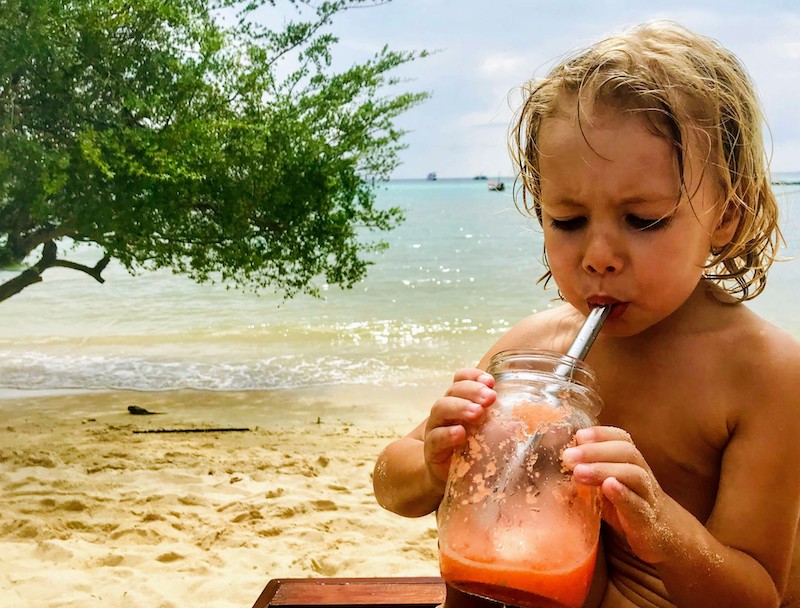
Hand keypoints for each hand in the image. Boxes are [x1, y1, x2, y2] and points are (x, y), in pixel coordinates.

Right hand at [423, 368, 494, 487]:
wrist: (446, 474)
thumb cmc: (472, 448)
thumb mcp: (487, 430)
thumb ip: (502, 418)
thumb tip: (538, 415)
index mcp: (459, 400)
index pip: (461, 379)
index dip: (473, 376)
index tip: (491, 381)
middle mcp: (445, 410)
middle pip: (453, 390)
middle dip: (472, 390)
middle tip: (490, 397)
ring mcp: (435, 428)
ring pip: (441, 409)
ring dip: (460, 407)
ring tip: (477, 412)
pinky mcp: (432, 449)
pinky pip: (435, 438)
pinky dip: (447, 434)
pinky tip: (459, 433)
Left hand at [562, 426, 673, 563]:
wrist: (663, 536)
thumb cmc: (625, 505)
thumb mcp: (604, 485)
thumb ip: (584, 471)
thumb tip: (551, 461)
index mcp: (630, 463)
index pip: (621, 439)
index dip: (601, 434)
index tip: (578, 435)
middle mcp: (641, 474)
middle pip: (626, 452)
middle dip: (595, 451)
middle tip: (568, 456)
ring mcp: (647, 497)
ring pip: (634, 475)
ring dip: (604, 469)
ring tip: (579, 472)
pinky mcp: (647, 521)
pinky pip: (639, 504)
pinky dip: (623, 494)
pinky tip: (608, 487)